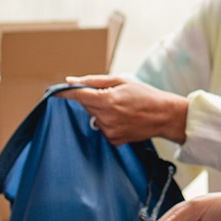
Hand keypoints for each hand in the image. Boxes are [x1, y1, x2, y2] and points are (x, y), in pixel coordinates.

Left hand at [58, 75, 189, 144]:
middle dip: (93, 99)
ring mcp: (110, 131)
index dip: (65, 92)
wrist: (165, 116)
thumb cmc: (145, 95)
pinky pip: (103, 128)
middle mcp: (106, 117)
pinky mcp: (114, 140)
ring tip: (122, 108)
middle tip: (112, 95)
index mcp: (107, 100)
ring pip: (94, 117)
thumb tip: (71, 81)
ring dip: (102, 111)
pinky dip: (109, 122)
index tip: (54, 91)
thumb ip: (94, 81)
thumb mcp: (121, 81)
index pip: (78, 95)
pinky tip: (124, 119)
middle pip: (86, 105)